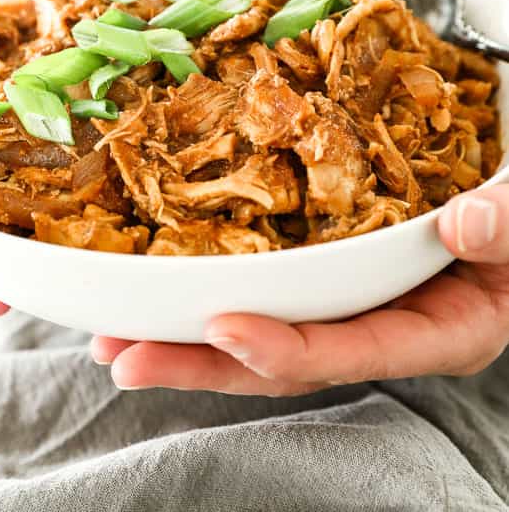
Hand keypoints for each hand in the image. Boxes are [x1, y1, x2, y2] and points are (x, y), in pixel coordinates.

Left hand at [91, 184, 508, 392]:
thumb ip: (508, 229)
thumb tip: (464, 223)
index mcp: (437, 329)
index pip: (355, 349)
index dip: (290, 348)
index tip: (226, 329)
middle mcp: (382, 324)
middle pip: (286, 356)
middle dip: (204, 363)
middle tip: (127, 358)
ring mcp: (350, 300)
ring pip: (265, 326)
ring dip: (188, 333)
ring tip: (115, 335)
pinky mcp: (330, 269)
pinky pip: (269, 286)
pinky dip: (211, 285)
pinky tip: (159, 284)